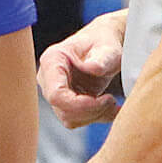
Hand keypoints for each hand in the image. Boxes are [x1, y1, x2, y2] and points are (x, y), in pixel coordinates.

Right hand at [37, 10, 125, 128]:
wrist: (104, 44)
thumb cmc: (105, 42)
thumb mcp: (108, 48)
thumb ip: (101, 58)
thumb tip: (91, 68)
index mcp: (52, 60)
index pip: (56, 95)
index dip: (80, 105)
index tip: (105, 99)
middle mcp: (48, 77)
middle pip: (62, 109)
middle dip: (91, 111)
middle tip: (113, 100)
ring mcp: (54, 90)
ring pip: (69, 118)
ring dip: (95, 116)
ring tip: (113, 102)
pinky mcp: (64, 101)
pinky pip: (77, 119)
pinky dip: (96, 117)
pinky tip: (110, 107)